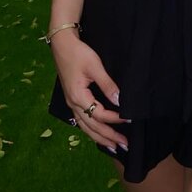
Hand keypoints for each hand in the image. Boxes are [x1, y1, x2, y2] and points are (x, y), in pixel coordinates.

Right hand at [51, 33, 130, 153]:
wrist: (62, 45)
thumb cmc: (79, 54)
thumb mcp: (95, 66)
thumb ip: (108, 85)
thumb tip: (120, 101)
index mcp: (78, 97)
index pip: (99, 114)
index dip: (115, 119)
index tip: (129, 120)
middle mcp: (73, 104)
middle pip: (92, 126)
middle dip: (108, 137)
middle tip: (124, 145)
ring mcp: (71, 104)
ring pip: (85, 127)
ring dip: (99, 138)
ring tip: (113, 147)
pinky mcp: (72, 100)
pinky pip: (82, 121)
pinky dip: (91, 131)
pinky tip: (98, 135)